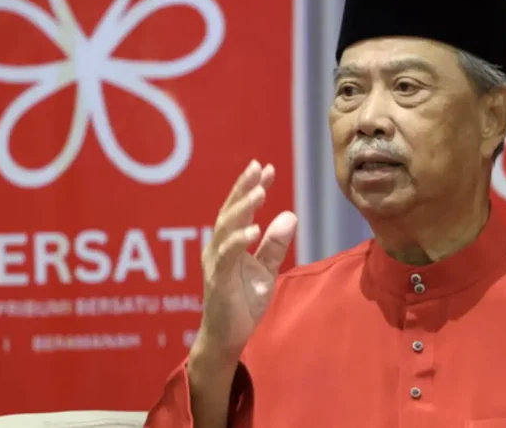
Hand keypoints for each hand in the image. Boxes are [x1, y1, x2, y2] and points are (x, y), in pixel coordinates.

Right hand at [196, 160, 297, 361]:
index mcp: (227, 243)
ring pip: (225, 228)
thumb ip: (274, 245)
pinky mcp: (218, 281)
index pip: (239, 209)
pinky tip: (254, 228)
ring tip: (260, 192)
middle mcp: (217, 248)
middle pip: (229, 211)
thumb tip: (290, 215)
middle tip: (259, 168)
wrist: (227, 338)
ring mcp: (215, 263)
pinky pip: (227, 256)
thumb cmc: (242, 303)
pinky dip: (239, 240)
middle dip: (243, 188)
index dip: (251, 187)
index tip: (267, 167)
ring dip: (243, 208)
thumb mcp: (266, 271)